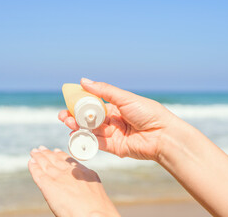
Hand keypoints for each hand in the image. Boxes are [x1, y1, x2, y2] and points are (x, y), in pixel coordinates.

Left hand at [28, 146, 119, 216]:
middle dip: (48, 154)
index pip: (70, 161)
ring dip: (39, 157)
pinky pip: (39, 174)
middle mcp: (71, 173)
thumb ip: (85, 185)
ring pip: (46, 164)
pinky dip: (34, 167)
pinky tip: (30, 162)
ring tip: (34, 152)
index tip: (56, 151)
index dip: (61, 155)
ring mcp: (60, 178)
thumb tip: (80, 190)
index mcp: (84, 173)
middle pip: (56, 160)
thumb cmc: (98, 210)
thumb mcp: (95, 191)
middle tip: (41, 149)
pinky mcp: (49, 186)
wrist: (95, 215)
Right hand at [58, 78, 178, 160]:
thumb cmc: (148, 113)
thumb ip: (103, 91)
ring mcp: (113, 134)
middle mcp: (113, 120)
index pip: (95, 103)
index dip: (81, 102)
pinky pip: (97, 143)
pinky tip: (75, 135)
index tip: (69, 100)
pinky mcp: (114, 147)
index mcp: (117, 106)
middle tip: (63, 115)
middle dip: (76, 117)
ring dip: (78, 127)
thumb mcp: (125, 98)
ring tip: (68, 123)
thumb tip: (83, 80)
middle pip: (90, 118)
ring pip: (91, 130)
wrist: (163, 135)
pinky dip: (85, 139)